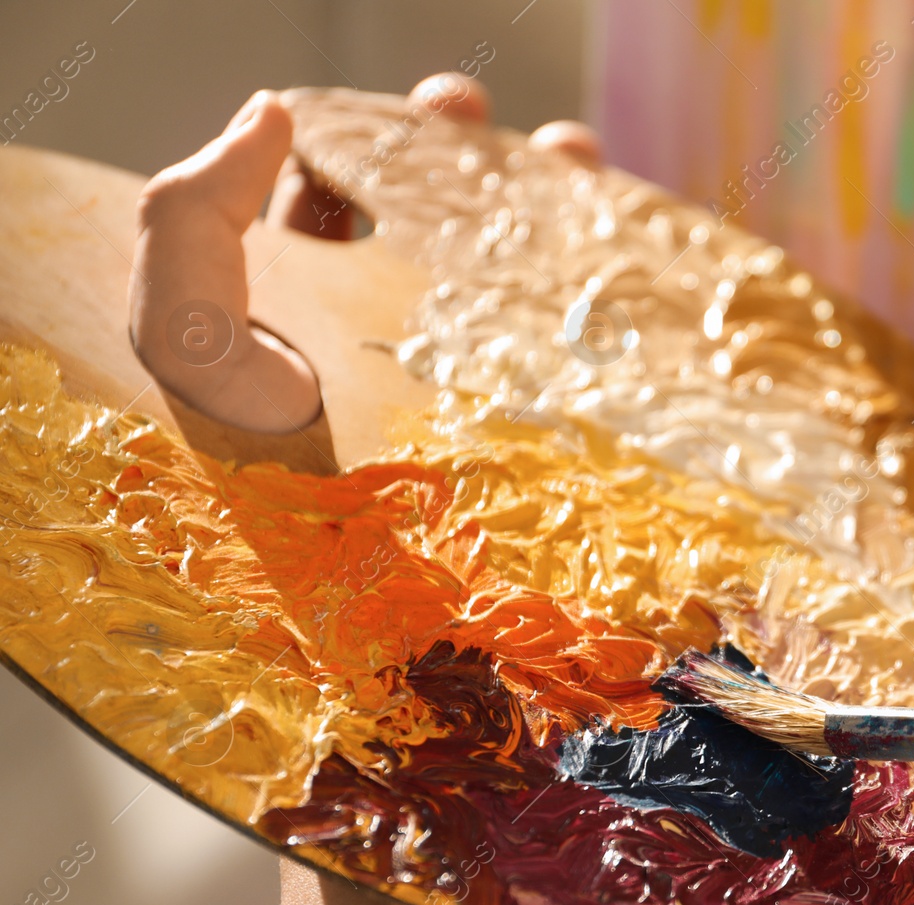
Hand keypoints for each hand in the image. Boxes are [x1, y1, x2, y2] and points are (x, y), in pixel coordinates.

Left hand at [128, 73, 598, 433]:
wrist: (321, 550)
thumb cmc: (241, 448)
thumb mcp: (181, 323)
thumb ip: (197, 210)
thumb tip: (274, 111)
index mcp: (304, 280)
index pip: (342, 181)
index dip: (373, 130)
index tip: (410, 105)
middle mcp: (381, 305)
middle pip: (424, 199)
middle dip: (456, 143)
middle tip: (470, 111)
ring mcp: (449, 344)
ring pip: (496, 244)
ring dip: (532, 186)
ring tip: (565, 153)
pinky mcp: (507, 385)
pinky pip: (548, 311)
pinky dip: (583, 263)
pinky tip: (599, 225)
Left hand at [131, 76, 659, 904]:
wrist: (427, 717)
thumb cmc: (300, 560)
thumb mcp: (203, 381)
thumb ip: (195, 238)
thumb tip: (267, 122)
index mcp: (311, 371)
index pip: (338, 239)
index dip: (371, 160)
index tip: (423, 111)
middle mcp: (406, 403)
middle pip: (442, 265)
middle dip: (478, 184)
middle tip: (512, 132)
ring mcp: (503, 450)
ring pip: (533, 313)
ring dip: (561, 235)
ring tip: (577, 174)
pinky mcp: (586, 494)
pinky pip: (611, 387)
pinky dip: (632, 322)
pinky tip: (650, 282)